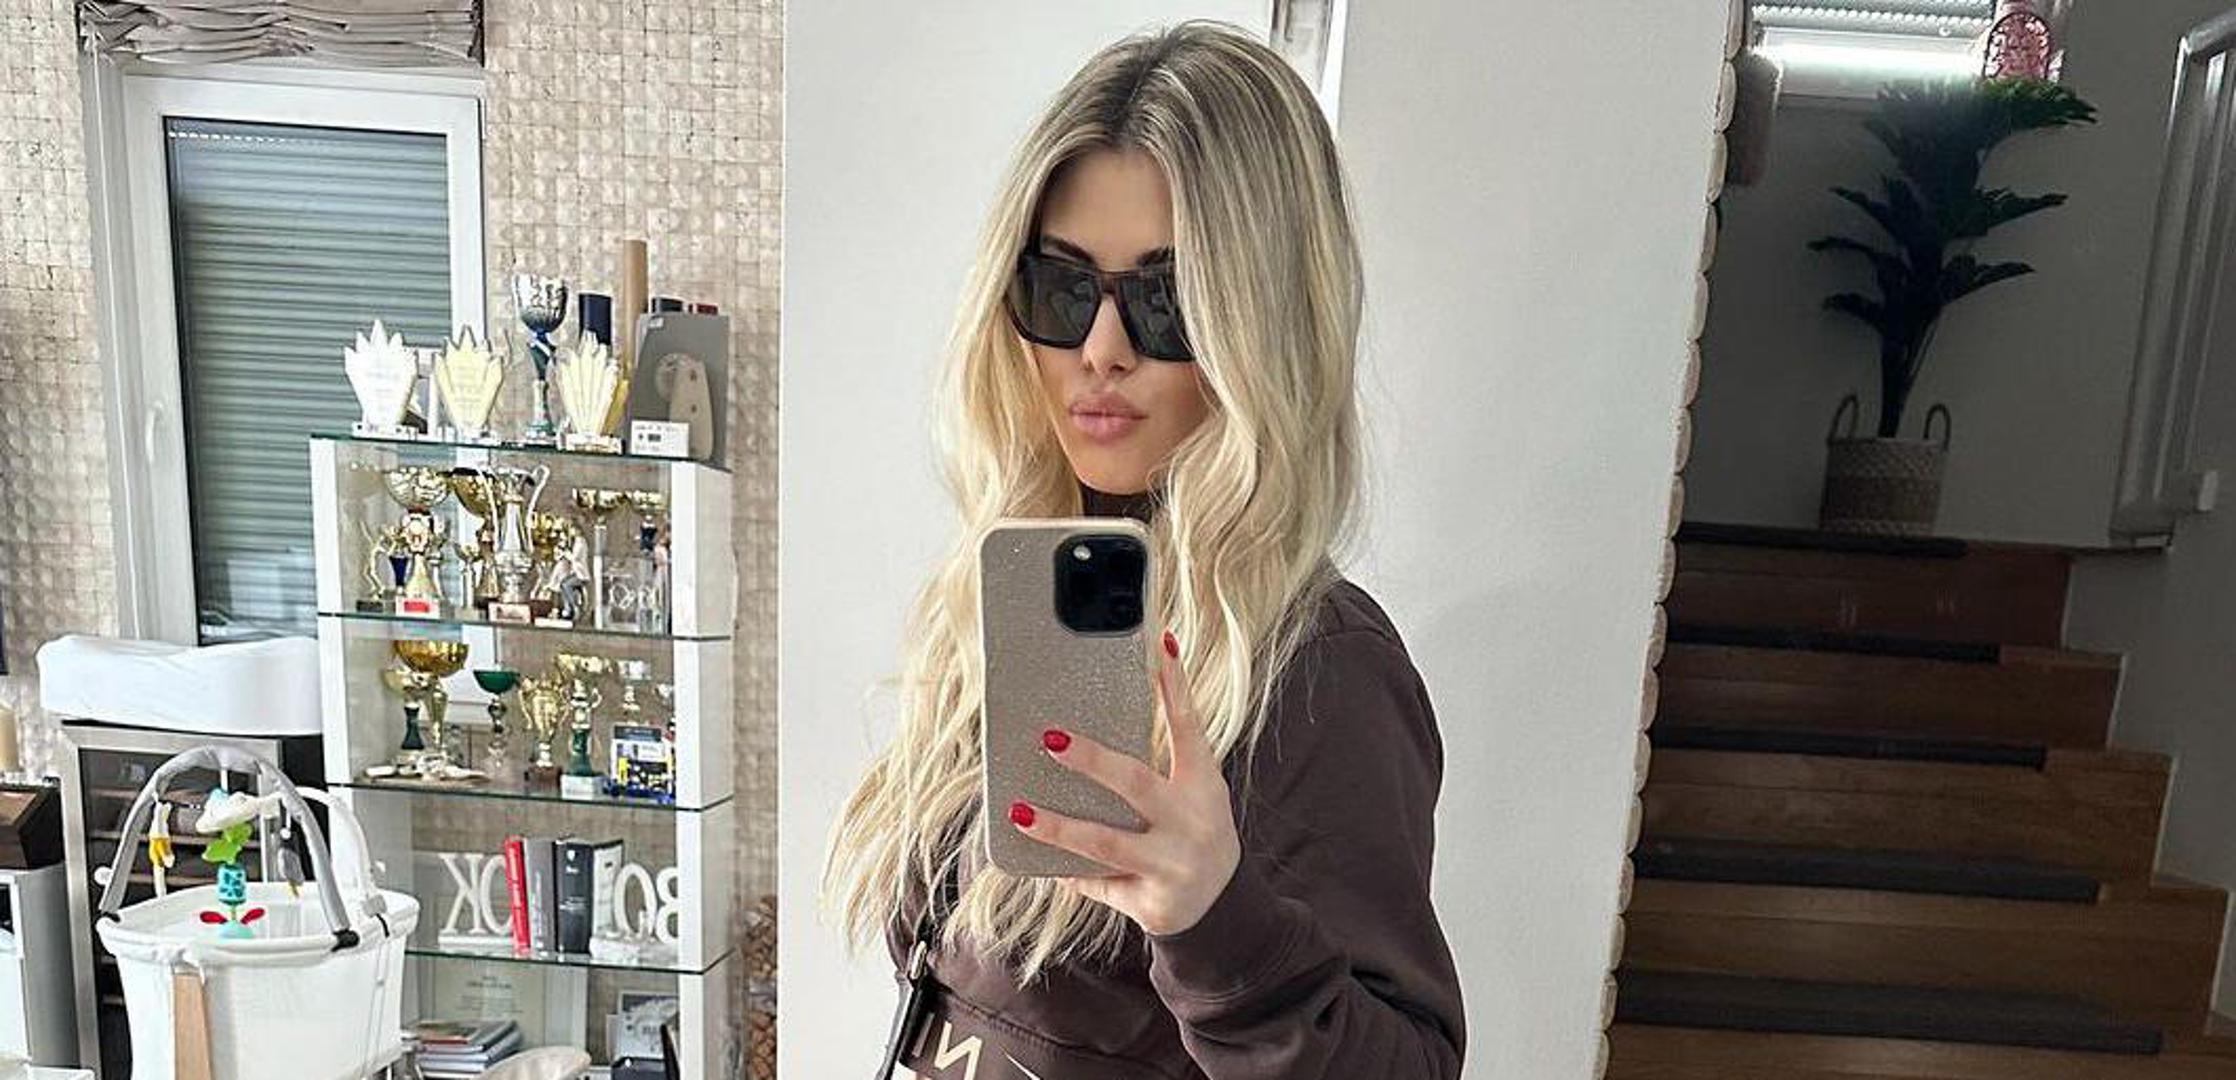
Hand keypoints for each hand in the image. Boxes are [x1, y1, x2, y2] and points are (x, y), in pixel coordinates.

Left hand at [1008, 631, 1240, 935]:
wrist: (1220, 908)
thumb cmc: (1189, 835)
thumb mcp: (1191, 797)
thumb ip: (1154, 768)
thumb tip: (1085, 728)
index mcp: (1203, 785)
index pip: (1189, 725)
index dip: (1175, 684)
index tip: (1160, 643)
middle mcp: (1191, 821)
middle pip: (1136, 782)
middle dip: (1091, 760)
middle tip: (1050, 738)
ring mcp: (1173, 863)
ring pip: (1106, 842)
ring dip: (1058, 827)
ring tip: (1019, 811)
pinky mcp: (1151, 900)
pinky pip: (1098, 883)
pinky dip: (1067, 872)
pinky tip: (1038, 862)